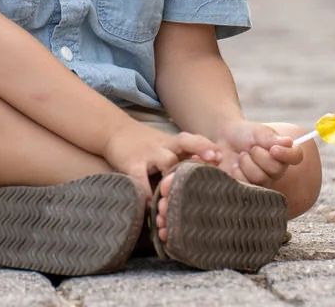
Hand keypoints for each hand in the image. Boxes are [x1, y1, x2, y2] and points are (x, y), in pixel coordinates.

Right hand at [103, 124, 220, 200]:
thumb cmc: (147, 145)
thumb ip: (184, 157)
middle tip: (213, 160)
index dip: (208, 147)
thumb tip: (210, 174)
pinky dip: (146, 191)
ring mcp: (148, 153)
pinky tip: (152, 204)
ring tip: (186, 192)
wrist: (114, 131)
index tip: (221, 156)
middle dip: (201, 149)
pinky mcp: (131, 162)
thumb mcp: (167, 147)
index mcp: (175, 143)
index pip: (195, 140)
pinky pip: (140, 177)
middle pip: (185, 141)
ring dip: (176, 176)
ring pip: (167, 160)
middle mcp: (165, 145)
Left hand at [212, 120, 302, 187]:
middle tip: (251, 148)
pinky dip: (237, 172)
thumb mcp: (258, 132)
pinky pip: (246, 185)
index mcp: (283, 153)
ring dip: (246, 162)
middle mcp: (276, 170)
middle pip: (276, 169)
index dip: (287, 154)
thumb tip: (289, 142)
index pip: (296, 156)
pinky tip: (235, 166)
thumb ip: (272, 138)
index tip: (274, 149)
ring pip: (260, 178)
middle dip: (258, 154)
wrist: (226, 140)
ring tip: (242, 156)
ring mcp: (263, 182)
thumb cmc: (245, 135)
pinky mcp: (249, 189)